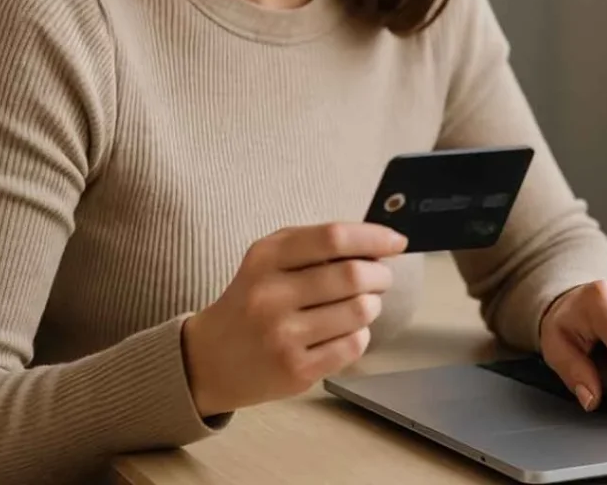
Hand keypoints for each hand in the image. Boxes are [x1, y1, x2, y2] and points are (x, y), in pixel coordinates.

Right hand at [181, 222, 407, 416]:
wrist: (209, 358)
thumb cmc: (253, 298)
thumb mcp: (270, 258)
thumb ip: (318, 244)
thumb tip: (379, 244)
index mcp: (266, 258)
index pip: (332, 238)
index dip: (373, 237)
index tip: (397, 241)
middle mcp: (271, 295)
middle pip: (353, 275)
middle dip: (380, 274)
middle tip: (381, 276)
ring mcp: (282, 336)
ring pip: (359, 311)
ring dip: (372, 304)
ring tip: (362, 303)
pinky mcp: (295, 370)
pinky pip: (353, 345)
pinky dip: (361, 334)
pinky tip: (346, 330)